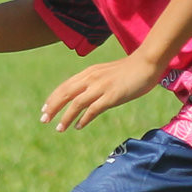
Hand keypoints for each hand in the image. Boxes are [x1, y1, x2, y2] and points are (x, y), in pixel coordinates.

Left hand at [40, 54, 162, 131]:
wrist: (147, 63)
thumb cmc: (130, 69)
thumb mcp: (108, 74)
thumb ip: (96, 83)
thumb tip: (88, 96)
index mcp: (89, 73)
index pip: (65, 86)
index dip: (53, 98)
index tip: (45, 109)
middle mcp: (92, 79)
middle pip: (66, 93)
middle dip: (53, 107)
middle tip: (43, 119)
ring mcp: (101, 87)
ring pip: (76, 103)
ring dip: (66, 117)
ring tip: (59, 128)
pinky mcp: (112, 96)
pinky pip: (93, 109)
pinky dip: (83, 118)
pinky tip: (78, 126)